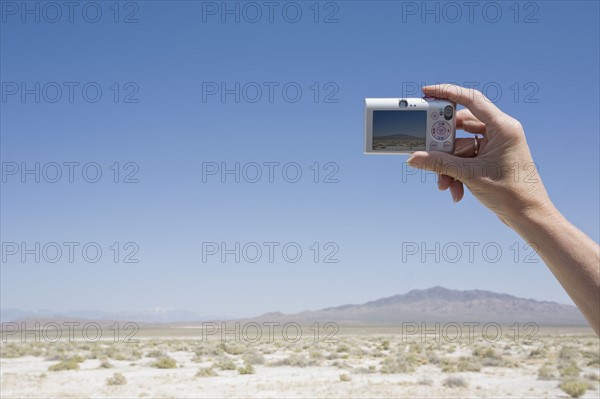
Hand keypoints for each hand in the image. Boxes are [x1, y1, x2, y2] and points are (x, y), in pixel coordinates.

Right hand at [407, 84, 555, 226]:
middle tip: (427, 151)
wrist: (529, 216)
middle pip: (461, 126)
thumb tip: (415, 158)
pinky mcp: (490, 159)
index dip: (447, 93)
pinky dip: (456, 172)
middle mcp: (500, 132)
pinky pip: (466, 159)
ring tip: (444, 183)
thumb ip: (440, 164)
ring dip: (448, 165)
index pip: (471, 100)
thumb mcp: (470, 175)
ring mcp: (495, 146)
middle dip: (443, 146)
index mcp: (503, 127)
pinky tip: (454, 190)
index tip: (427, 93)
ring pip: (461, 147)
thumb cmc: (511, 193)